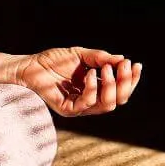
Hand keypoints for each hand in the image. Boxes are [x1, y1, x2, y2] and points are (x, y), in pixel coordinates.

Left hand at [15, 47, 141, 116]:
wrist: (29, 65)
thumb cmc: (52, 61)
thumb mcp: (80, 55)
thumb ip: (100, 58)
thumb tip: (122, 59)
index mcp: (96, 90)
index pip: (121, 91)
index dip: (131, 80)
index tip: (135, 65)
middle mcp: (90, 101)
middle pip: (119, 100)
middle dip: (125, 82)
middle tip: (123, 65)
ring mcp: (79, 107)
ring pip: (108, 105)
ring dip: (111, 85)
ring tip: (104, 68)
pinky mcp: (68, 110)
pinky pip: (87, 103)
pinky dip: (93, 88)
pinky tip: (89, 74)